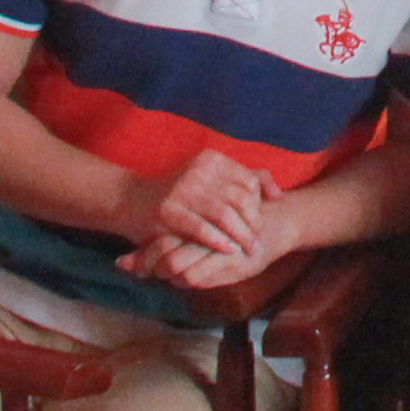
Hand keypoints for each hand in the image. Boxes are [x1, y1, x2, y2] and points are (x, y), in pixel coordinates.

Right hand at [117, 148, 276, 280]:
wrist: (131, 201)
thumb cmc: (178, 195)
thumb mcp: (210, 180)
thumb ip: (244, 180)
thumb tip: (277, 194)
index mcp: (211, 159)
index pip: (248, 181)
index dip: (259, 203)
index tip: (262, 221)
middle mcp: (199, 170)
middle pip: (240, 198)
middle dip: (254, 222)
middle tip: (259, 240)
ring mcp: (183, 189)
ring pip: (224, 214)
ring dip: (240, 235)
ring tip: (249, 250)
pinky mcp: (168, 211)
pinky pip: (201, 228)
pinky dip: (218, 240)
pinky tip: (228, 251)